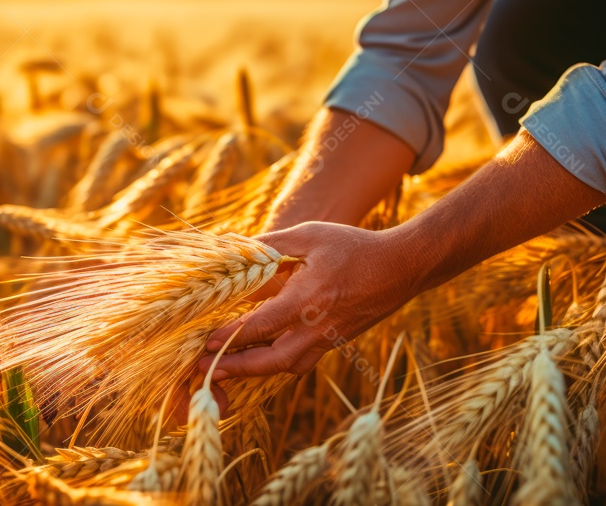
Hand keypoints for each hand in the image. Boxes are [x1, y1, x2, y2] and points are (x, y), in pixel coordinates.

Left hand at [198, 221, 423, 380]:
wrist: (400, 267)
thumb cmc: (354, 246)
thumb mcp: (309, 235)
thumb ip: (270, 245)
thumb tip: (235, 248)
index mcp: (308, 299)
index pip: (261, 327)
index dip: (229, 337)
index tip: (204, 343)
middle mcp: (318, 327)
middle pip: (272, 361)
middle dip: (237, 369)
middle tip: (207, 369)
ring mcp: (328, 339)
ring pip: (287, 367)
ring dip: (256, 371)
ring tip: (227, 368)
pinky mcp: (335, 342)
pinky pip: (302, 362)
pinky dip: (278, 364)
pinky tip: (260, 358)